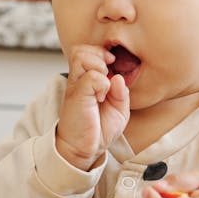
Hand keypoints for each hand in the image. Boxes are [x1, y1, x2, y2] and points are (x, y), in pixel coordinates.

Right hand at [56, 44, 129, 170]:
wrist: (84, 148)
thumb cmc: (98, 129)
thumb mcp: (119, 110)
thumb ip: (122, 93)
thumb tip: (119, 77)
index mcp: (88, 79)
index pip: (90, 50)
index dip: (103, 54)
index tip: (112, 66)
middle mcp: (79, 79)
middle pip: (82, 49)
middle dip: (100, 56)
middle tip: (107, 74)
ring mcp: (76, 86)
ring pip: (81, 56)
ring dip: (98, 66)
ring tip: (102, 84)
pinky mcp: (76, 95)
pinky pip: (90, 76)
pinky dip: (102, 84)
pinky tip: (101, 98)